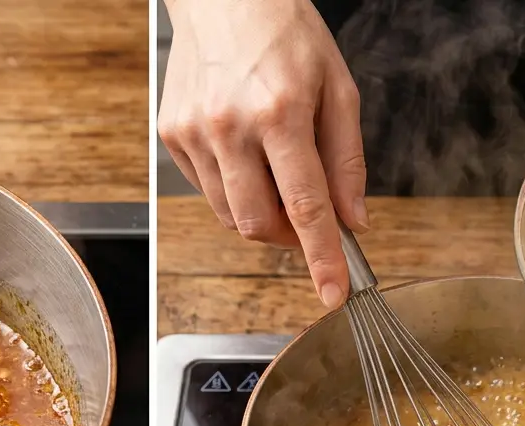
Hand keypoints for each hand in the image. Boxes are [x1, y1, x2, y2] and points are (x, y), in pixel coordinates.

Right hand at [158, 0, 367, 308]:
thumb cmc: (286, 33)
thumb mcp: (338, 87)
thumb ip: (347, 159)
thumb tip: (352, 219)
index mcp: (280, 113)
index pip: (306, 206)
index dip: (322, 258)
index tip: (333, 293)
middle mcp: (230, 127)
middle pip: (259, 224)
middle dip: (289, 236)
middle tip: (308, 216)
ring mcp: (194, 133)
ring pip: (230, 215)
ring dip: (261, 213)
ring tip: (275, 173)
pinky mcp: (172, 134)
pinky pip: (206, 189)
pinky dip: (233, 188)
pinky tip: (244, 151)